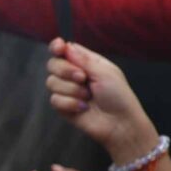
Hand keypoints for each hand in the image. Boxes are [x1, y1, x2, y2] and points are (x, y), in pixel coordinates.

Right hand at [45, 39, 158, 161]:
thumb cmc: (118, 96)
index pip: (65, 50)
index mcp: (87, 63)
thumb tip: (66, 46)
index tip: (58, 48)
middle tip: (82, 78)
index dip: (57, 47)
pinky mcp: (63, 107)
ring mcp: (68, 91)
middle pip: (53, 64)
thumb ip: (84, 59)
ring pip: (51, 82)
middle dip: (65, 70)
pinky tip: (83, 108)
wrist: (119, 124)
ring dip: (71, 90)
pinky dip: (70, 103)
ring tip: (88, 97)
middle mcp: (74, 75)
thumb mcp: (105, 72)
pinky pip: (54, 99)